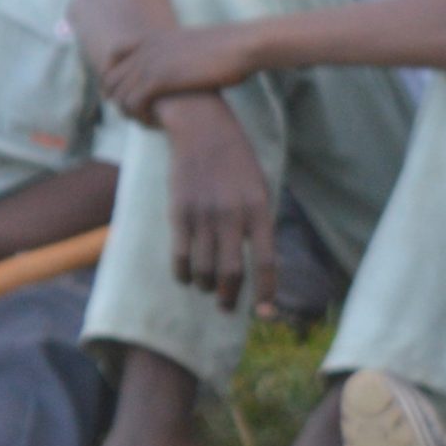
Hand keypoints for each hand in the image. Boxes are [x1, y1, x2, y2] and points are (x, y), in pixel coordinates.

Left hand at [101, 23, 263, 121]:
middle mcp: (146, 48)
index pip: (112, 57)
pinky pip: (133, 104)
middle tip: (140, 115)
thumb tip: (181, 68)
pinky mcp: (159, 79)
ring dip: (130, 114)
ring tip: (149, 122)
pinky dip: (141, 118)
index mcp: (153, 37)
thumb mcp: (195, 46)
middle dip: (120, 102)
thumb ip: (178, 54)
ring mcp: (150, 62)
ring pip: (119, 96)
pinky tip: (157, 123)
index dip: (113, 79)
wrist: (243, 45)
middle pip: (110, 80)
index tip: (127, 95)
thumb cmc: (229, 49)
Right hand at [161, 97, 276, 312]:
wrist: (203, 130)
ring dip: (207, 287)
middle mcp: (232, 214)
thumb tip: (259, 266)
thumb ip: (258, 224)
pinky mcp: (179, 214)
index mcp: (259, 207)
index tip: (265, 315)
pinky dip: (184, 275)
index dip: (266, 292)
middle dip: (231, 297)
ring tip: (210, 287)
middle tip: (229, 306)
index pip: (266, 260)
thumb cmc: (237, 162)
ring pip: (204, 270)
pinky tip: (188, 277)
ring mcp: (203, 215)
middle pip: (231, 273)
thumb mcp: (259, 188)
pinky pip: (180, 258)